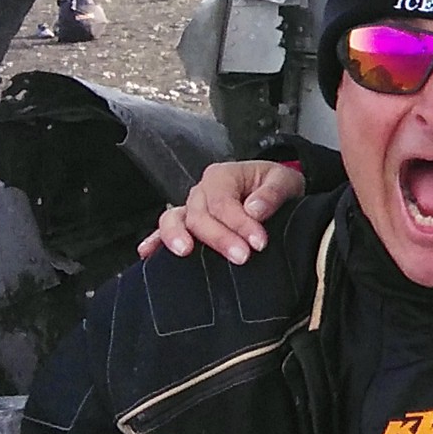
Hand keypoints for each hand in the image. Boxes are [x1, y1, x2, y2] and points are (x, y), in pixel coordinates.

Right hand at [138, 160, 303, 263]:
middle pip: (199, 215)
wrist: (271, 192)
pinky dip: (155, 241)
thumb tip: (255, 210)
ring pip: (173, 219)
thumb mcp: (285, 181)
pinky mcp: (187, 225)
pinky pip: (164, 231)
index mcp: (223, 176)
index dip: (239, 223)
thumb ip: (273, 193)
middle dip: (219, 238)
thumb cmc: (275, 185)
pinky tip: (147, 254)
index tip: (259, 243)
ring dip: (177, 236)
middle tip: (242, 257)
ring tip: (185, 253)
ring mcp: (190, 208)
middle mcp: (202, 191)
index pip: (224, 202)